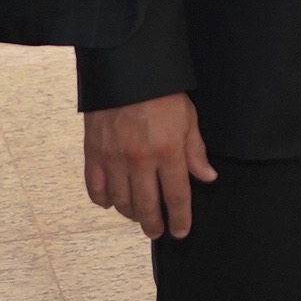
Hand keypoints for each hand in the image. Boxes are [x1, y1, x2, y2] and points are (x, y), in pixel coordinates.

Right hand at [83, 92, 215, 239]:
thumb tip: (207, 177)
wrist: (126, 68)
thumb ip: (196, 151)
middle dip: (154, 223)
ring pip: (121, 202)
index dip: (180, 218)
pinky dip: (103, 200)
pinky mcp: (93, 153)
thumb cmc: (161, 91)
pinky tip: (112, 201)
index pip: (176, 196)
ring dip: (131, 214)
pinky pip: (95, 188)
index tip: (181, 231)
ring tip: (138, 216)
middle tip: (157, 232)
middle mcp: (140, 161)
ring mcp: (114, 159)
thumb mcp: (188, 117)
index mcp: (168, 151)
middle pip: (147, 206)